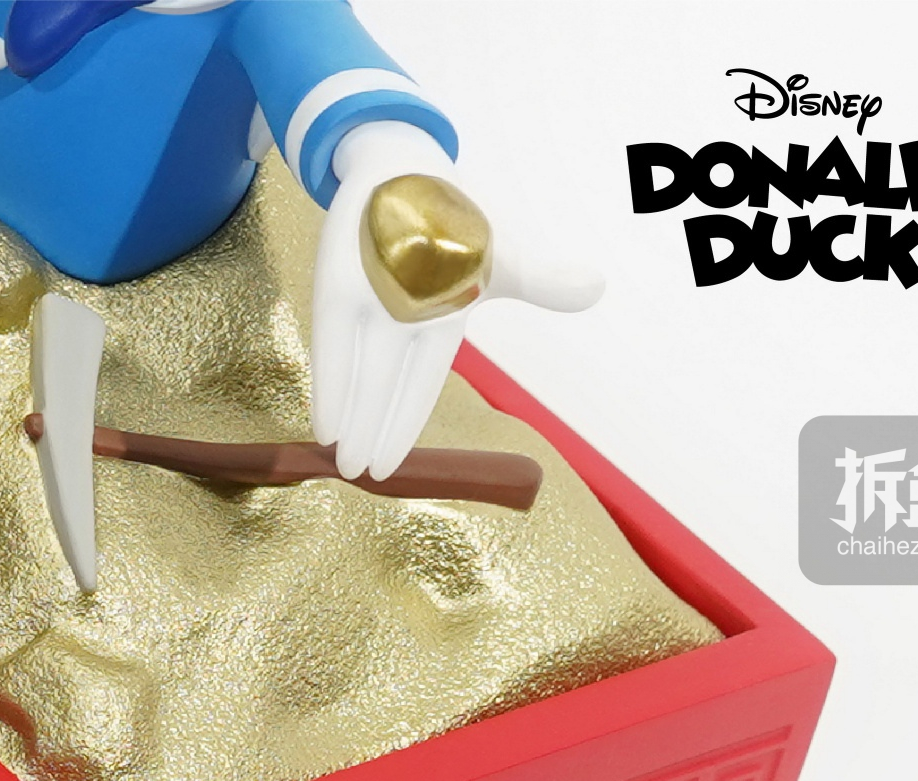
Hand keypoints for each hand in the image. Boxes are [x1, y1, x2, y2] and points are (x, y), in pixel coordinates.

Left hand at [311, 122, 602, 480]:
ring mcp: (368, 306)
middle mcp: (402, 323)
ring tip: (339, 464)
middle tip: (358, 475)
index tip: (389, 467)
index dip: (405, 427)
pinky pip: (333, 344)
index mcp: (442, 323)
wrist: (406, 167)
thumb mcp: (503, 257)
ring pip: (358, 376)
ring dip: (349, 419)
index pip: (423, 387)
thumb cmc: (455, 224)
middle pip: (386, 389)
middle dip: (373, 433)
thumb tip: (597, 287)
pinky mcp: (337, 285)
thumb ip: (543, 282)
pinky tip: (321, 423)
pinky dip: (328, 384)